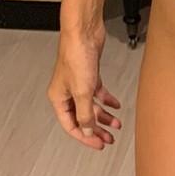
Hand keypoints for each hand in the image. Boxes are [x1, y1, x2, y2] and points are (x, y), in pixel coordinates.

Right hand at [46, 22, 121, 150]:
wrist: (84, 32)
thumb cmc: (76, 55)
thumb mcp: (83, 91)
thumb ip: (85, 114)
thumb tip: (88, 130)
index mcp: (58, 98)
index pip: (71, 125)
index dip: (85, 136)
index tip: (98, 144)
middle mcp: (67, 91)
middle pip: (82, 117)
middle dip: (96, 128)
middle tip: (108, 138)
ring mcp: (79, 82)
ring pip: (91, 105)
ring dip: (104, 115)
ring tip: (116, 124)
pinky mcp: (90, 72)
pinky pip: (98, 92)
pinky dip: (106, 99)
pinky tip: (115, 104)